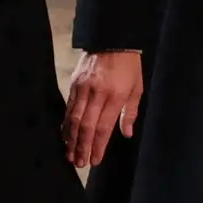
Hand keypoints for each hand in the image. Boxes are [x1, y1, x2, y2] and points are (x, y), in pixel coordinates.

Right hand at [63, 47, 143, 169]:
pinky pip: (69, 107)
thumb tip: (126, 134)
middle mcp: (97, 94)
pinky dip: (66, 124)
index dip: (98, 146)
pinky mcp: (74, 83)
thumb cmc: (128, 66)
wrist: (112, 38)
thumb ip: (130, 113)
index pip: (104, 127)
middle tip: (80, 163)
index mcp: (115, 96)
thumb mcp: (136, 88)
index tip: (95, 160)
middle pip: (86, 126)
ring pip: (74, 119)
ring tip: (70, 154)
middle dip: (82, 147)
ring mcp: (83, 88)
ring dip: (71, 139)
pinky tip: (66, 135)